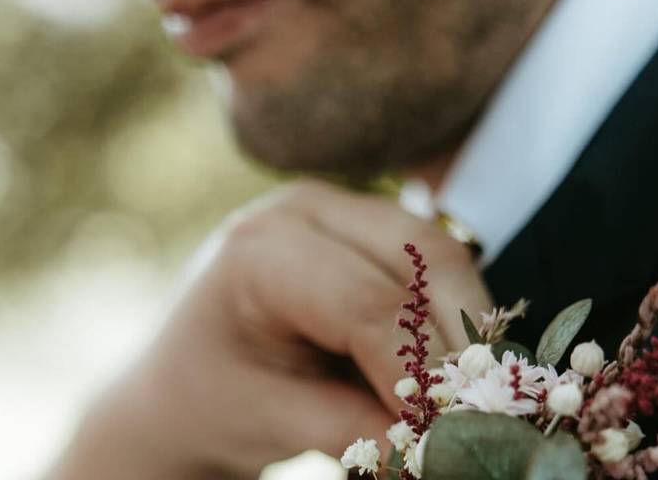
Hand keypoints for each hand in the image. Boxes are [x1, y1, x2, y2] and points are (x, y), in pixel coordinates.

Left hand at [49, 179, 491, 479]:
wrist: (177, 384)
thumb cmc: (209, 402)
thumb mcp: (273, 421)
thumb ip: (361, 432)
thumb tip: (449, 448)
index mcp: (260, 248)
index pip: (366, 303)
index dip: (420, 368)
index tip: (453, 429)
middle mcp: (303, 208)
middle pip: (421, 257)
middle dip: (459, 337)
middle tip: (480, 409)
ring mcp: (337, 207)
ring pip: (438, 254)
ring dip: (462, 323)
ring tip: (466, 392)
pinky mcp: (363, 226)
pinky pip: (429, 261)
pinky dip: (447, 312)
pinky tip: (447, 363)